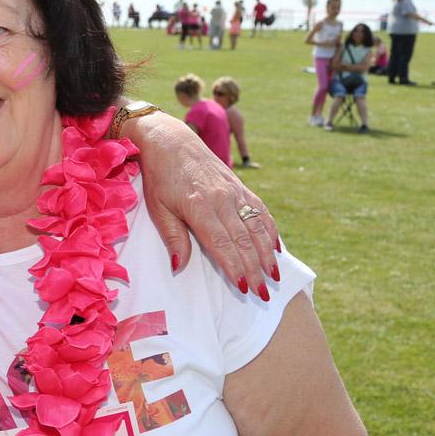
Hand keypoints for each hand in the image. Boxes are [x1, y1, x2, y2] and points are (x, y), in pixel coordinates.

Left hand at [127, 111, 278, 289]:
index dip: (234, 266)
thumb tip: (179, 267)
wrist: (170, 141)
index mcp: (199, 206)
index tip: (244, 287)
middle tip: (264, 294)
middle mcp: (222, 199)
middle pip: (244, 240)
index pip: (222, 243)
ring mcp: (235, 192)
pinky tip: (277, 249)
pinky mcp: (240, 187)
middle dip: (256, 269)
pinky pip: (261, 211)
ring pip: (257, 227)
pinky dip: (271, 231)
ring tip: (275, 276)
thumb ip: (172, 237)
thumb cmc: (160, 178)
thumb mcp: (157, 209)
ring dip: (268, 254)